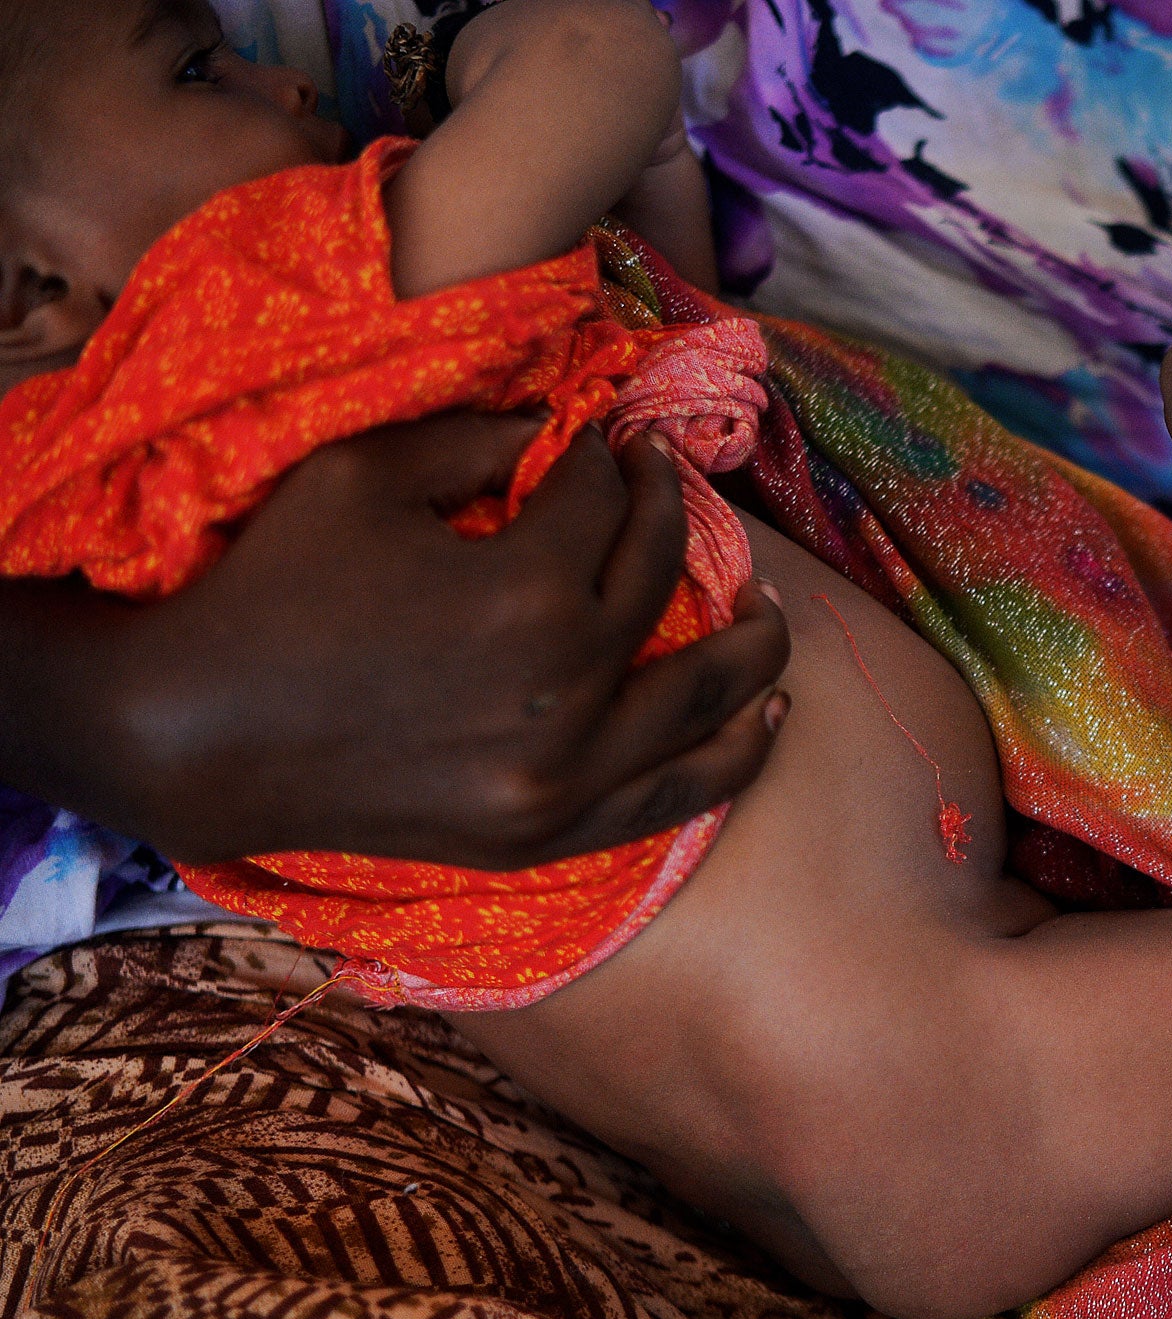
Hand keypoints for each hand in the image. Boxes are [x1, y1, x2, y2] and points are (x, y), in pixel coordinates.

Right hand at [0, 413, 789, 868]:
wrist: (197, 736)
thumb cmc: (272, 587)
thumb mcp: (363, 475)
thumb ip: (477, 437)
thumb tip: (567, 428)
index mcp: (525, 589)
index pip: (605, 504)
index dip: (608, 460)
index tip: (606, 441)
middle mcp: (566, 687)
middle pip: (661, 584)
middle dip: (672, 514)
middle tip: (671, 483)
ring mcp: (564, 774)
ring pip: (704, 702)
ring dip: (755, 647)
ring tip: (771, 609)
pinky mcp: (547, 833)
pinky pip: (674, 797)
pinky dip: (733, 756)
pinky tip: (768, 716)